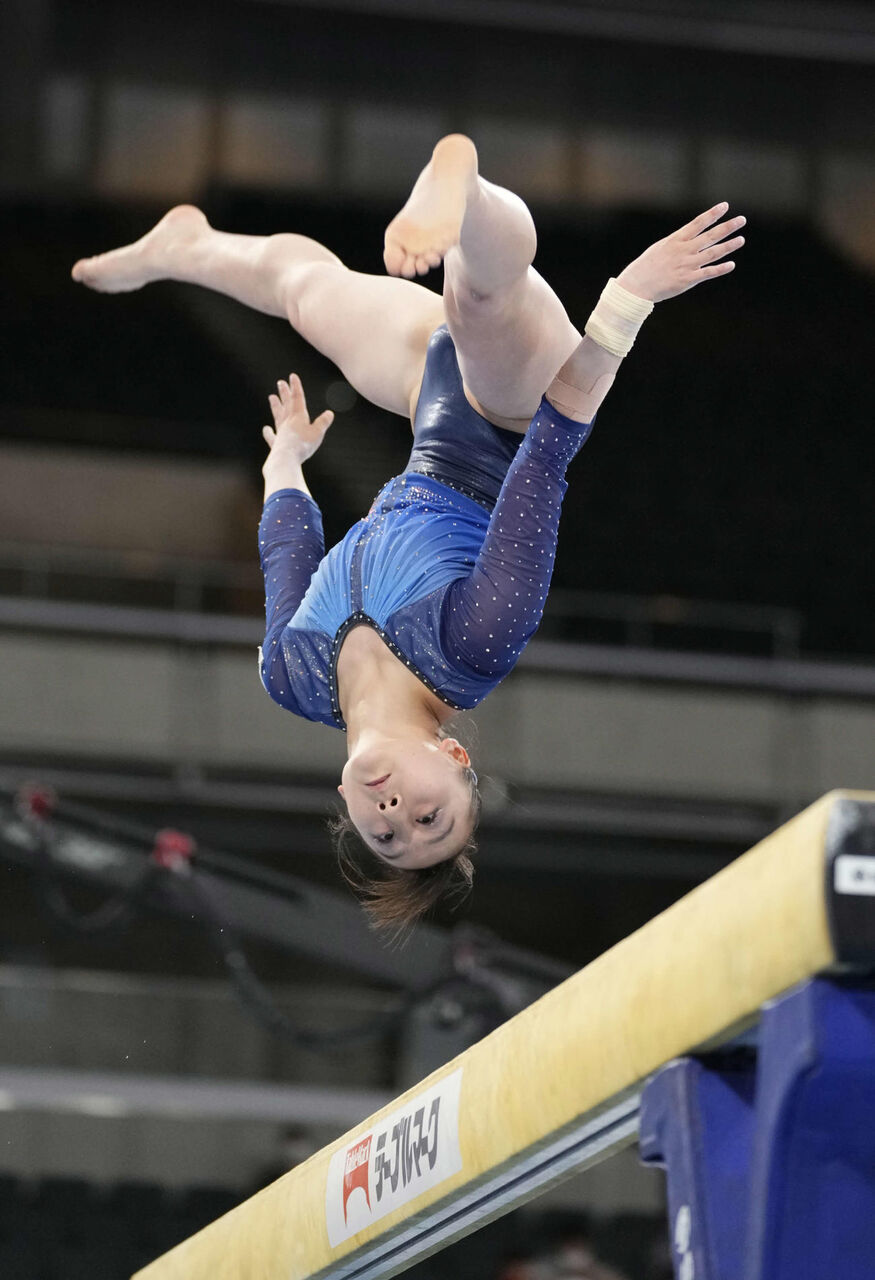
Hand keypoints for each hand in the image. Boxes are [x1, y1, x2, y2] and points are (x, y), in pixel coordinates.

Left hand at [262, 374, 333, 475]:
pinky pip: (271, 436)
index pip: (297, 398)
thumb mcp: (317, 433)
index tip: (292, 376)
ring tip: (271, 397)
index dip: (296, 387)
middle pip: (286, 404)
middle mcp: (287, 422)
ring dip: (275, 406)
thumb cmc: (303, 446)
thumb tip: (329, 413)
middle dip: (284, 392)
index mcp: (298, 416)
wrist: (285, 459)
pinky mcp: (276, 444)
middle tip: (280, 382)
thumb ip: (323, 423)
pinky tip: (266, 429)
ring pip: (278, 416)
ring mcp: (280, 432)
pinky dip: (269, 432)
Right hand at [617, 203, 745, 302]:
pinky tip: (731, 265)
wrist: (636, 286)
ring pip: (712, 253)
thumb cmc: (646, 267)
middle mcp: (683, 250)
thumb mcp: (660, 248)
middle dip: (727, 227)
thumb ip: (677, 244)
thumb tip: (690, 238)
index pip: (697, 223)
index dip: (712, 214)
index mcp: (675, 240)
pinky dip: (720, 269)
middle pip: (710, 236)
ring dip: (728, 246)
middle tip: (742, 220)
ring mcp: (686, 265)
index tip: (725, 206)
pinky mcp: (687, 280)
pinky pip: (707, 273)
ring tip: (741, 239)